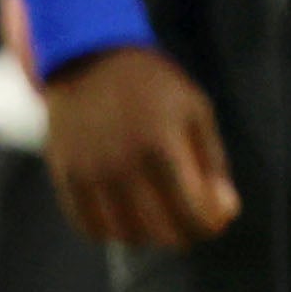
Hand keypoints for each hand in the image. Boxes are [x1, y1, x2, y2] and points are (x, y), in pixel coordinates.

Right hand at [43, 44, 239, 250]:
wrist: (87, 56)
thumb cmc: (152, 86)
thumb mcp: (195, 112)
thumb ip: (213, 164)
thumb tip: (225, 214)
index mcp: (162, 142)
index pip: (194, 212)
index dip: (210, 224)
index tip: (214, 218)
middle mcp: (122, 161)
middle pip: (161, 231)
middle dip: (184, 233)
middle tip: (188, 220)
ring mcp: (89, 170)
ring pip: (125, 234)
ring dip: (148, 235)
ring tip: (156, 216)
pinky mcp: (64, 174)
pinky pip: (88, 225)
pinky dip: (110, 231)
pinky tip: (123, 215)